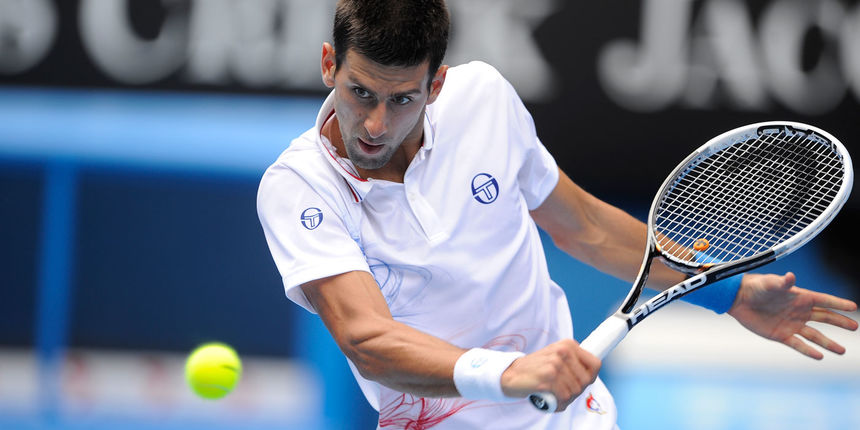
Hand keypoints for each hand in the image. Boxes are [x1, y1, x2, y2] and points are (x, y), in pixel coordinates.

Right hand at [499, 339, 599, 411]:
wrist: (512, 374)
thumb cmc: (536, 368)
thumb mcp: (555, 357)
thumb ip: (573, 362)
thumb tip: (591, 375)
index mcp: (568, 344)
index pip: (595, 364)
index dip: (590, 377)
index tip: (581, 382)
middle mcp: (563, 351)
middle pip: (585, 381)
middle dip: (575, 390)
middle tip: (562, 391)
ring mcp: (556, 363)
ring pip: (575, 390)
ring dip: (566, 398)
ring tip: (554, 394)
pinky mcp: (548, 377)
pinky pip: (564, 396)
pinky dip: (558, 402)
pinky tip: (549, 398)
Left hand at [728, 272, 858, 358]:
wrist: (738, 299)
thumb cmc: (755, 287)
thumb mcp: (769, 284)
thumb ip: (782, 283)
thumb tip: (791, 277)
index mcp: (800, 297)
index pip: (824, 301)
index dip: (838, 304)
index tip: (853, 307)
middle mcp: (799, 311)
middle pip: (825, 318)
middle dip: (840, 322)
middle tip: (854, 327)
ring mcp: (791, 324)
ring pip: (815, 335)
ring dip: (828, 343)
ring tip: (842, 351)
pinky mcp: (781, 335)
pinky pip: (798, 345)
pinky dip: (808, 351)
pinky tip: (820, 356)